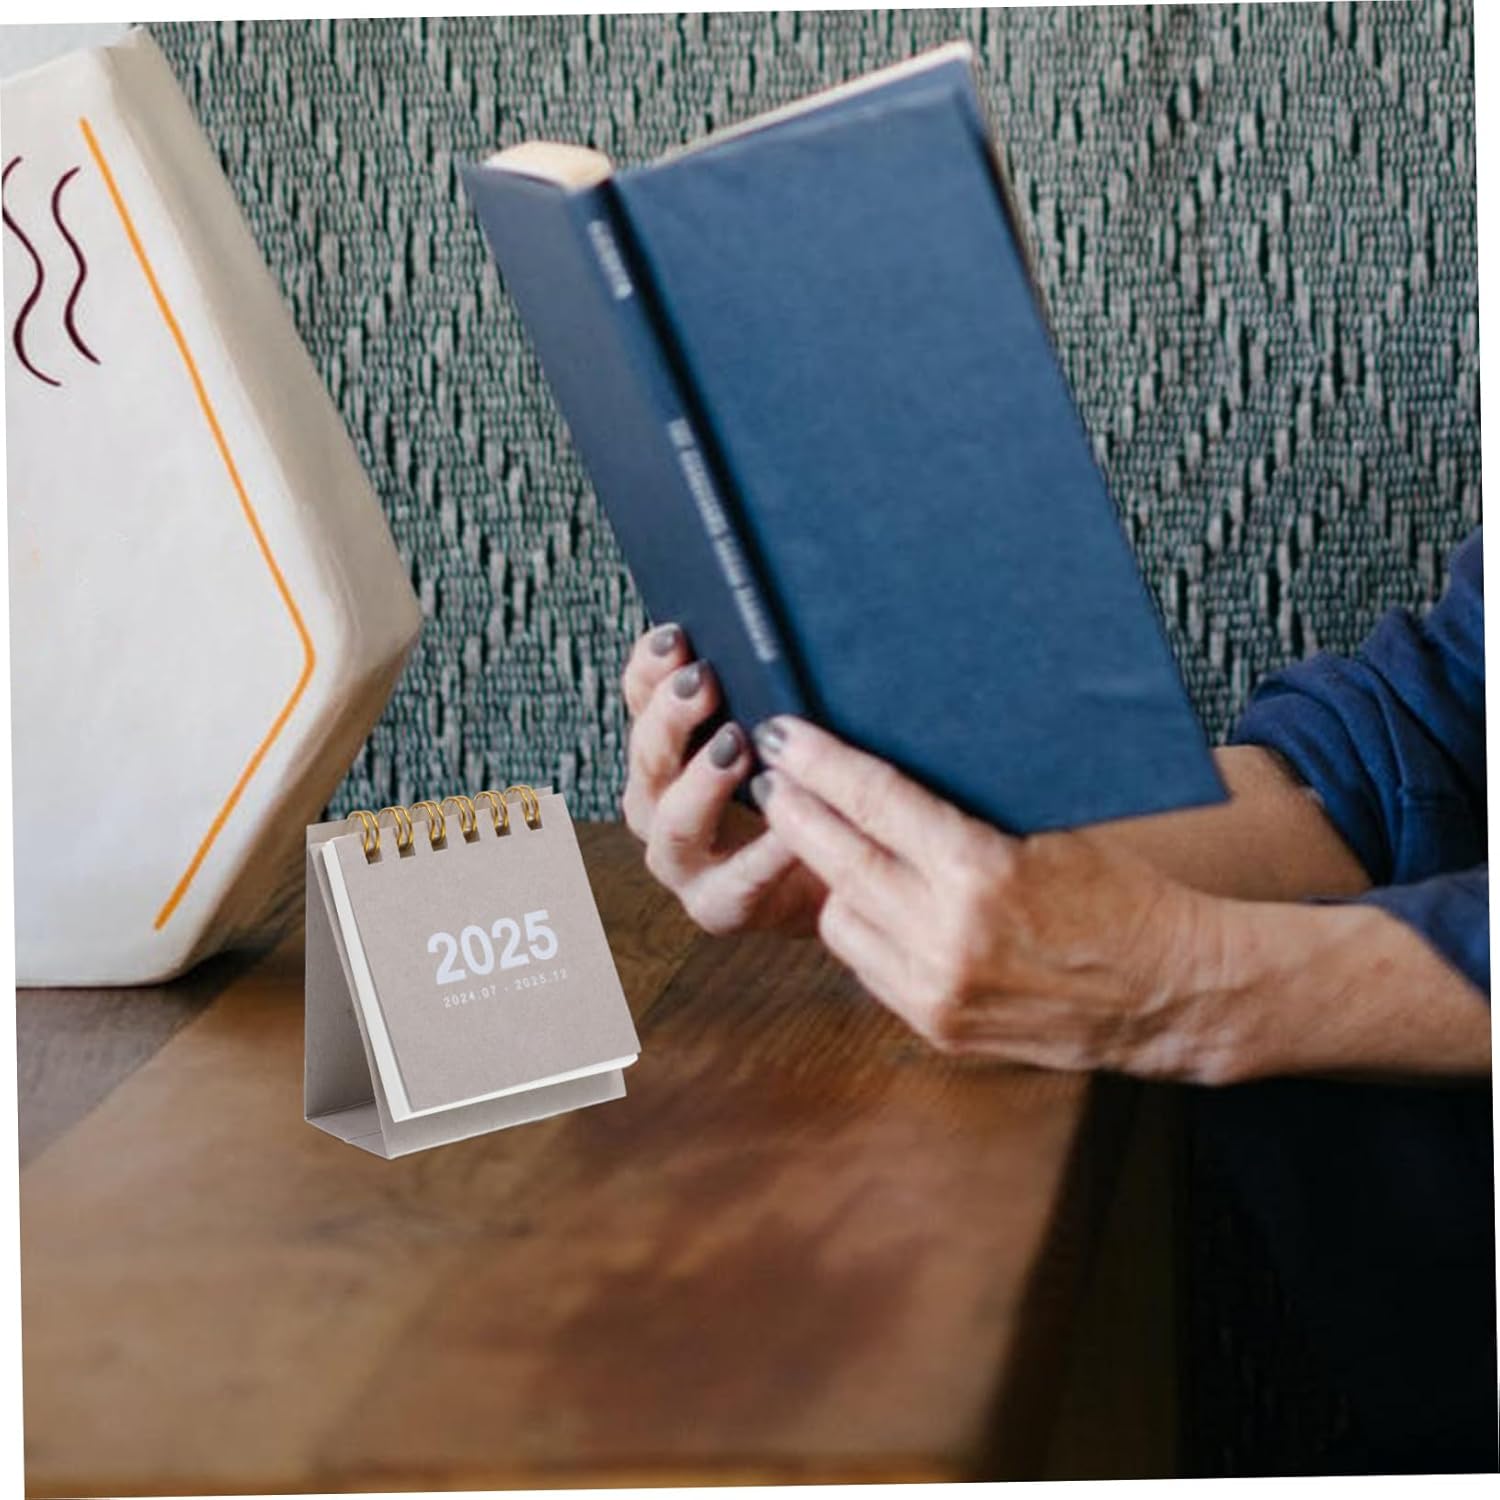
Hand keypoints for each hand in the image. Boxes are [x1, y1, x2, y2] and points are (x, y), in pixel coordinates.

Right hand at [619, 625, 825, 934]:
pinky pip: (737, 881)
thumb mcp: (783, 735)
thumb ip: (765, 691)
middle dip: (670, 717)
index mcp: (665, 751)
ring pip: (673, 823)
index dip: (650, 668)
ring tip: (737, 748)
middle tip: (703, 682)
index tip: (676, 636)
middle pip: (648, 756)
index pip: (641, 698)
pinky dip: (763, 853)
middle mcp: (659, 804)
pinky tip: (790, 827)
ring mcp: (683, 861)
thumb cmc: (808, 791)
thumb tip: (773, 635)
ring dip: (700, 784)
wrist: (839, 880)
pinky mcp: (718, 906)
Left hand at [751, 715, 1222, 1076]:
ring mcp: (936, 990)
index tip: (782, 735)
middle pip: (836, 858)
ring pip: (838, 917)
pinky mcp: (936, 1027)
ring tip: (828, 839)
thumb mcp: (1046, 832)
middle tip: (772, 775)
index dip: (819, 762)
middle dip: (794, 809)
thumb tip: (881, 773)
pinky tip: (870, 898)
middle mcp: (947, 936)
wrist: (1171, 994)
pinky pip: (865, 964)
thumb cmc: (1120, 894)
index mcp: (981, 872)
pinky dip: (862, 926)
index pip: (873, 802)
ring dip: (827, 875)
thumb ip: (960, 814)